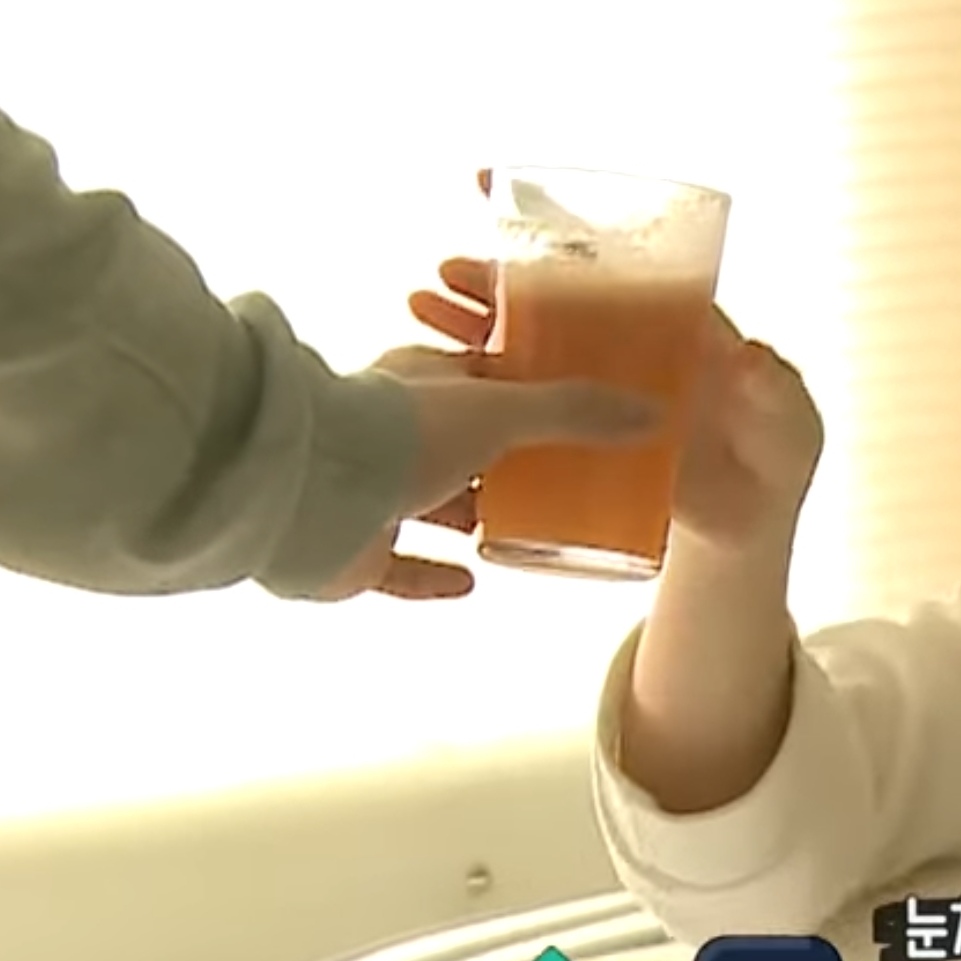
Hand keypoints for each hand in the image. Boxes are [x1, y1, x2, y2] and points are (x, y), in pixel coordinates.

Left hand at [303, 334, 662, 599]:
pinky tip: (471, 582)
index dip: (522, 391)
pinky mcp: (353, 554)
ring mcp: (366, 494)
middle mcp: (388, 431)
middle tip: (555, 479)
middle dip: (499, 462)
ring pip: (426, 504)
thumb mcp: (504, 409)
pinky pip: (401, 568)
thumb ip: (575, 412)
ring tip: (518, 531)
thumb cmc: (399, 430)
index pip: (476, 378)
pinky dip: (434, 576)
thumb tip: (652, 413)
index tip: (569, 411)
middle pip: (455, 444)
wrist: (307, 492)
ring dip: (467, 517)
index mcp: (418, 380)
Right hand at [406, 258, 824, 559]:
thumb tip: (751, 353)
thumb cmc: (777, 462)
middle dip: (493, 278)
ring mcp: (591, 395)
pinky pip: (513, 413)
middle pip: (549, 302)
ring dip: (466, 326)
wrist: (749, 530)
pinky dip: (471, 395)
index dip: (558, 223)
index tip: (501, 187)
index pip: (612, 261)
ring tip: (422, 309)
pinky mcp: (569, 444)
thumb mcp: (788, 425)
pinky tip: (429, 383)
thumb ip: (776, 390)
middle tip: (447, 269)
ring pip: (518, 349)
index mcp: (672, 323)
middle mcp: (623, 349)